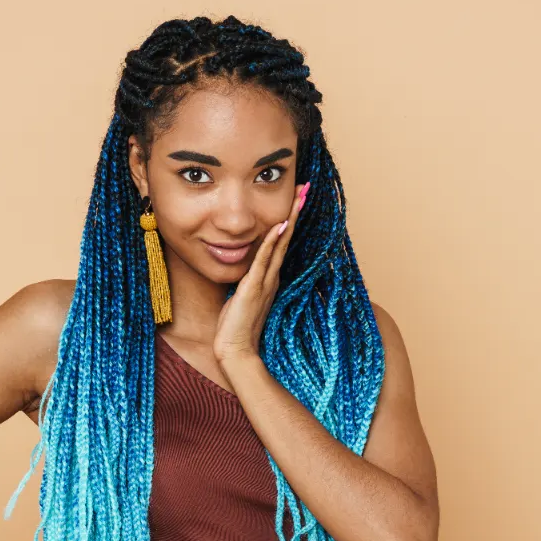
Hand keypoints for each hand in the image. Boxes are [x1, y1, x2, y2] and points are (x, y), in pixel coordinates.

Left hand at [213, 181, 309, 367]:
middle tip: (305, 189)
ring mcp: (264, 282)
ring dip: (289, 220)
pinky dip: (271, 242)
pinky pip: (264, 260)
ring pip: (279, 245)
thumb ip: (248, 283)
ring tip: (299, 198)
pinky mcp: (253, 287)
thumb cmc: (236, 327)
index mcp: (269, 279)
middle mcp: (271, 277)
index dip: (289, 222)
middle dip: (295, 213)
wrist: (235, 351)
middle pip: (286, 239)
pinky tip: (279, 226)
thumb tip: (247, 271)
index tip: (295, 202)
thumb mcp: (242, 298)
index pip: (281, 244)